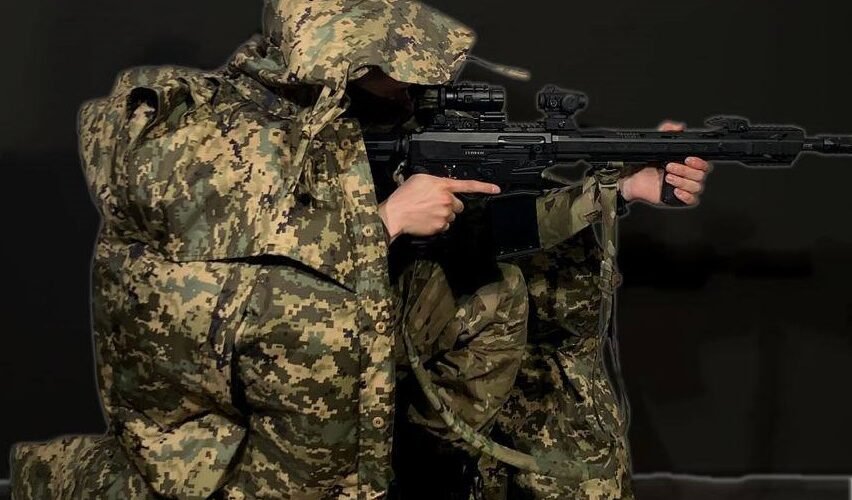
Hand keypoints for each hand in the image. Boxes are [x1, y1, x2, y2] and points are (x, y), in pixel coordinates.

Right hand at [378, 174, 500, 242]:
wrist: (395, 214)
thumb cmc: (404, 196)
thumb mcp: (419, 179)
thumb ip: (435, 180)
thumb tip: (442, 185)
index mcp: (443, 186)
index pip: (469, 185)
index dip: (485, 187)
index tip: (496, 189)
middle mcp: (447, 200)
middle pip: (459, 204)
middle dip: (451, 205)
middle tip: (436, 204)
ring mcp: (445, 214)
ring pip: (452, 216)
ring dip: (444, 214)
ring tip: (428, 212)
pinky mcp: (441, 226)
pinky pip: (445, 226)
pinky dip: (438, 224)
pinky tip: (427, 219)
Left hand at [618, 121, 711, 205]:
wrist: (633, 178)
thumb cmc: (645, 163)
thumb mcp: (656, 144)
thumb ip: (667, 130)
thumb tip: (679, 127)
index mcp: (687, 163)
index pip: (703, 163)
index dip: (698, 161)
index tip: (687, 159)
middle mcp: (688, 175)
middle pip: (700, 175)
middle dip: (685, 170)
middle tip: (669, 166)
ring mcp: (684, 187)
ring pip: (696, 186)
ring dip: (682, 181)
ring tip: (667, 177)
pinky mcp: (678, 198)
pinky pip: (692, 200)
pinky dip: (686, 195)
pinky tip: (675, 190)